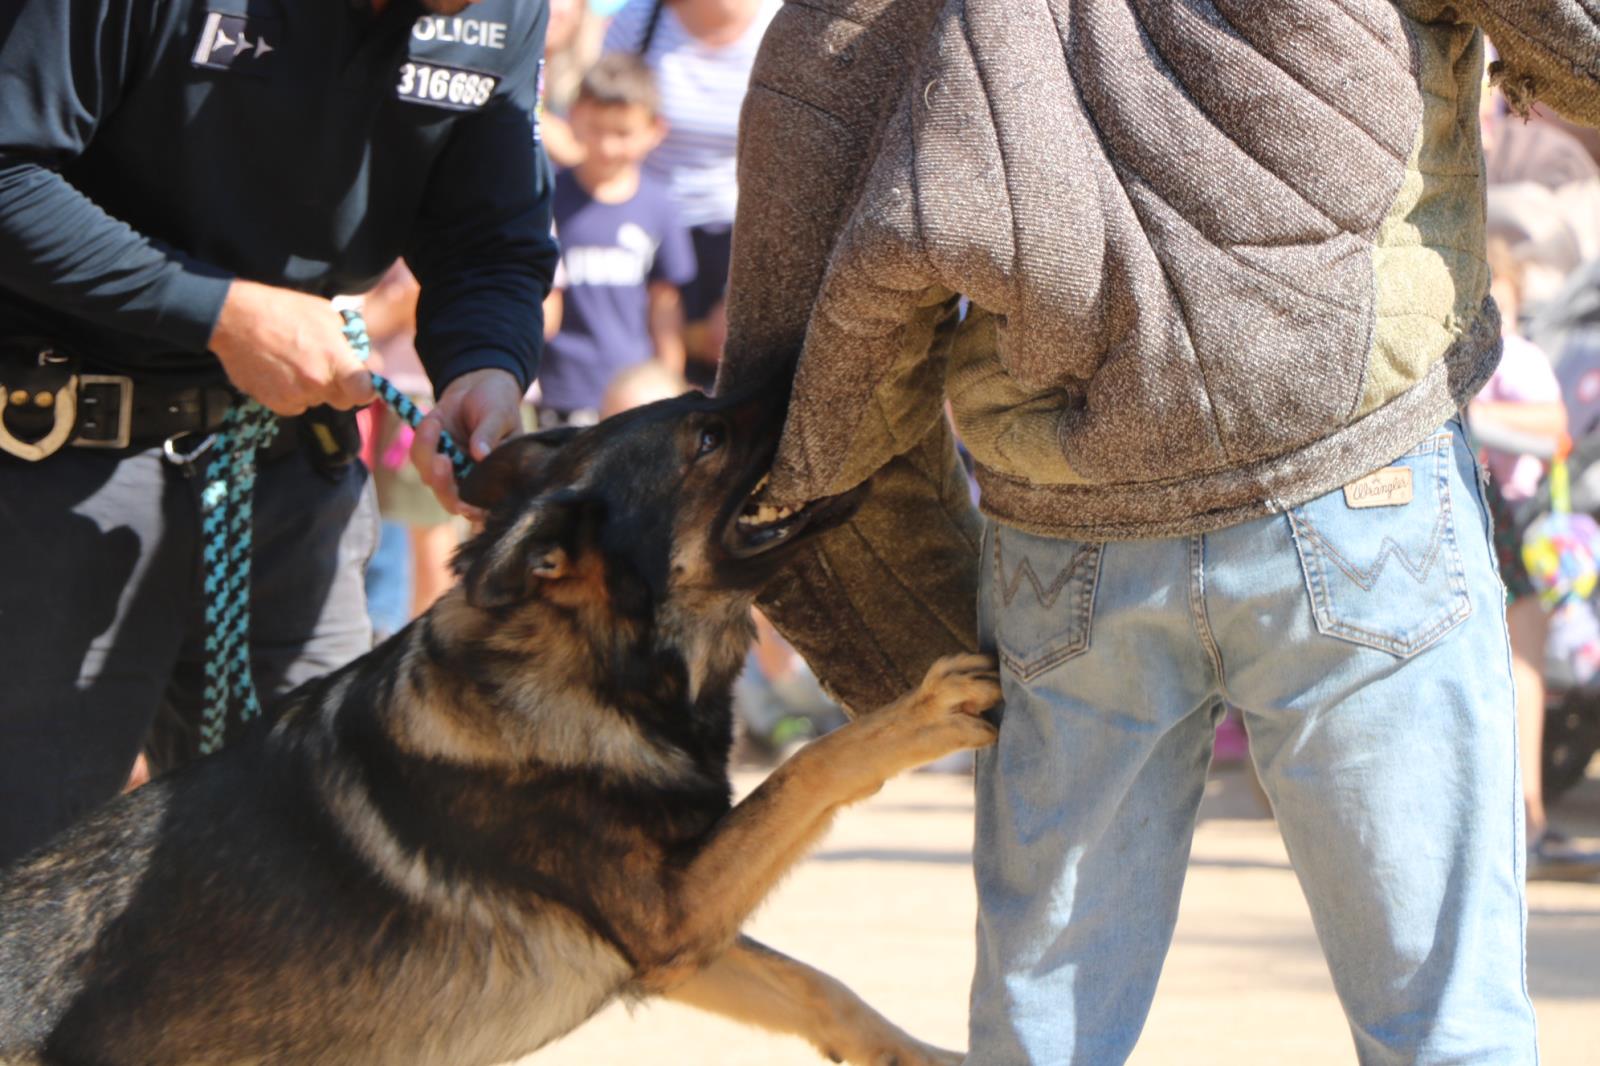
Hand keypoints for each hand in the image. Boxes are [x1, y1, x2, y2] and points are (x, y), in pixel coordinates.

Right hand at [209, 279, 375, 414]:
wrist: (234, 318)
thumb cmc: (283, 310)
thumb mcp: (327, 314)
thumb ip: (351, 340)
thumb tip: (367, 359)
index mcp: (335, 359)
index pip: (364, 393)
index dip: (366, 389)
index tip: (362, 382)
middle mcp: (317, 382)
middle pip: (343, 401)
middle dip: (341, 388)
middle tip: (327, 367)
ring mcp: (295, 395)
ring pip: (317, 401)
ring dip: (314, 389)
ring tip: (296, 361)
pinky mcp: (275, 403)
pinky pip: (295, 405)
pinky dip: (292, 394)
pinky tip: (281, 371)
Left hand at [412, 367, 524, 518]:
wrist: (477, 386)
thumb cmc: (498, 402)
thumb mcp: (500, 414)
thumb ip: (490, 434)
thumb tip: (481, 454)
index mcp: (497, 478)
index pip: (486, 507)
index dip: (475, 512)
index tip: (465, 505)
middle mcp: (472, 481)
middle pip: (452, 500)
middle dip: (444, 484)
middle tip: (442, 460)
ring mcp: (450, 470)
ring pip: (431, 479)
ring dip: (428, 454)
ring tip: (435, 422)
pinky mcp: (431, 455)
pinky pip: (419, 456)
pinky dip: (422, 439)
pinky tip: (434, 420)